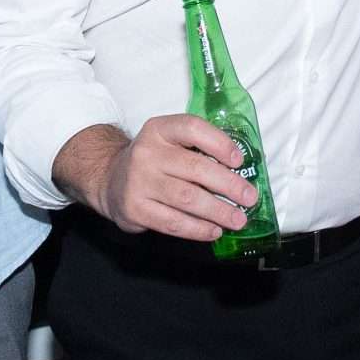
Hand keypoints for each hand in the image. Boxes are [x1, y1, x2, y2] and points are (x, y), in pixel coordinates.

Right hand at [93, 115, 255, 240]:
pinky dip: (198, 229)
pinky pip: (173, 222)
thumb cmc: (154, 161)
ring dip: (218, 211)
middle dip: (228, 185)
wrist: (110, 179)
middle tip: (249, 198)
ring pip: (187, 198)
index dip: (219, 143)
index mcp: (159, 130)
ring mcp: (138, 182)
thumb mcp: (168, 142)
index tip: (239, 160)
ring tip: (238, 220)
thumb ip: (198, 149)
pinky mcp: (135, 208)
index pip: (192, 128)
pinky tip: (214, 230)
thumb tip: (240, 173)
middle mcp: (147, 153)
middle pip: (195, 168)